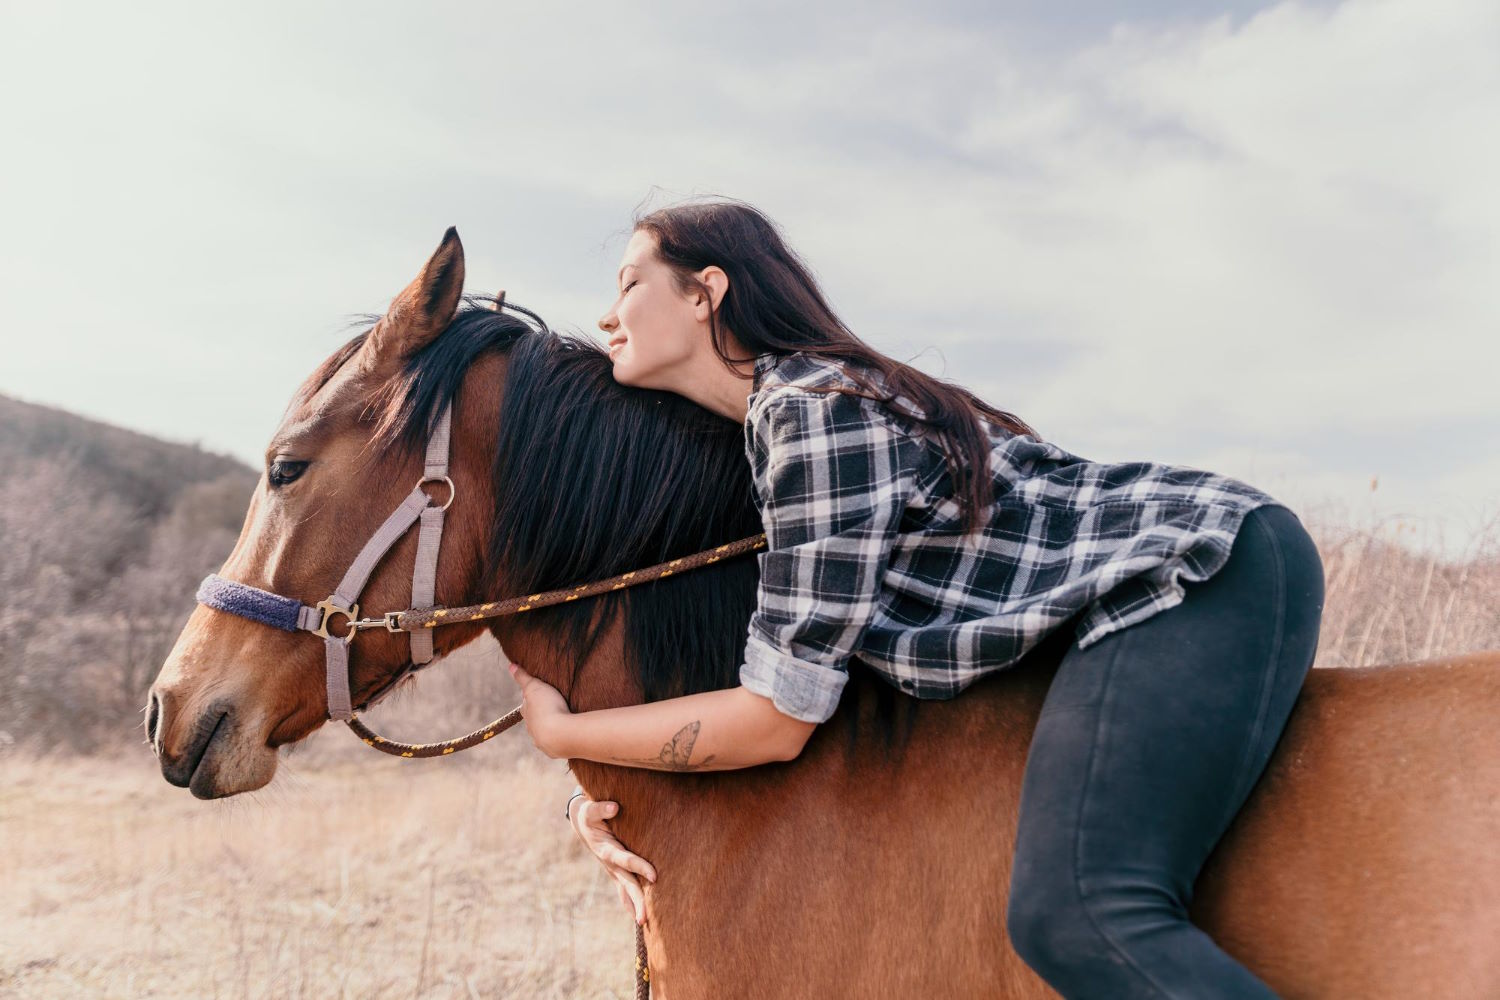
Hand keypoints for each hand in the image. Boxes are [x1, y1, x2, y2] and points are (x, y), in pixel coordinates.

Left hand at [508, 662, 572, 757]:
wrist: (560, 735)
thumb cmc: (548, 708)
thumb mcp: (535, 687)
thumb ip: (523, 678)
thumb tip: (510, 665)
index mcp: (526, 712)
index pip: (526, 705)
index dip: (532, 699)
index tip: (539, 695)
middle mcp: (531, 728)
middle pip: (533, 720)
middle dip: (540, 715)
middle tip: (551, 708)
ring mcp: (542, 741)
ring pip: (543, 733)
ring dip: (549, 728)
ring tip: (560, 723)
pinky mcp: (553, 750)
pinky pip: (555, 744)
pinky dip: (558, 739)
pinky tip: (564, 737)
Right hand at [568, 792, 657, 925]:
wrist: (584, 825)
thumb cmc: (589, 815)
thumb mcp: (590, 809)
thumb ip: (600, 808)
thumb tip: (614, 807)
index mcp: (606, 850)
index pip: (626, 860)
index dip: (639, 866)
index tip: (655, 876)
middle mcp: (610, 865)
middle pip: (627, 885)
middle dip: (637, 901)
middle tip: (644, 919)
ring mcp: (614, 871)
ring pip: (626, 891)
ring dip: (635, 906)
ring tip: (644, 924)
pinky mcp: (617, 872)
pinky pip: (625, 890)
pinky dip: (631, 902)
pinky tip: (638, 917)